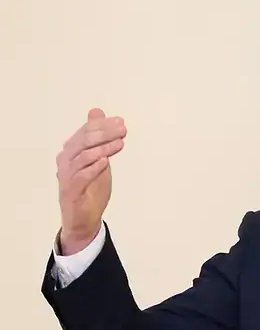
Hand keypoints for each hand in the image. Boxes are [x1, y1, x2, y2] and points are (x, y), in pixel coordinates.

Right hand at [56, 108, 126, 254]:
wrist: (84, 218)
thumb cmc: (91, 187)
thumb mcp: (98, 158)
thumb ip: (98, 137)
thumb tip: (97, 112)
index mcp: (71, 150)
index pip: (86, 132)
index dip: (103, 126)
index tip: (121, 123)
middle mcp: (66, 160)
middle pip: (84, 141)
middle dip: (105, 133)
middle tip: (123, 130)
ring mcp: (66, 175)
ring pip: (83, 156)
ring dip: (103, 148)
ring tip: (119, 144)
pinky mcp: (70, 191)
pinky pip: (80, 176)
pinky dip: (93, 167)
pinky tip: (105, 162)